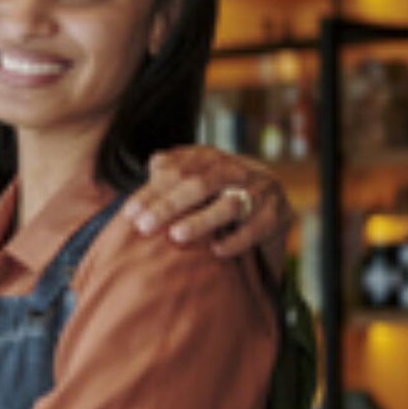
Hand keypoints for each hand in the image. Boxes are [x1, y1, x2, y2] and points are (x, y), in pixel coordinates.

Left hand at [122, 146, 294, 279]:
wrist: (269, 203)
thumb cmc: (215, 193)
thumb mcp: (192, 178)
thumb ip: (171, 172)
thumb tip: (154, 165)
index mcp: (210, 157)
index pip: (176, 171)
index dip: (151, 192)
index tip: (130, 214)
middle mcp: (237, 169)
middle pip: (199, 184)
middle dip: (169, 205)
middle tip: (144, 226)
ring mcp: (261, 189)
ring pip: (230, 205)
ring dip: (202, 221)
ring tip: (177, 235)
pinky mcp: (278, 213)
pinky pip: (257, 228)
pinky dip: (236, 240)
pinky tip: (216, 250)